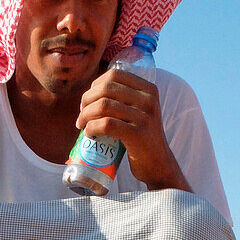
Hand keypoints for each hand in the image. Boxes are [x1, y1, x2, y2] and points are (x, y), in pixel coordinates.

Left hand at [76, 68, 190, 190]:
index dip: (95, 86)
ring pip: (104, 106)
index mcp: (148, 89)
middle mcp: (148, 100)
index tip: (88, 101)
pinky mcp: (137, 135)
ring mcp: (144, 117)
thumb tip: (90, 93)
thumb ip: (124, 99)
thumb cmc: (141, 138)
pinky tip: (88, 134)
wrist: (158, 164)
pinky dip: (91, 128)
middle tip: (81, 115)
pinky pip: (106, 124)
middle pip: (106, 89)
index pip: (114, 75)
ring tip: (81, 125)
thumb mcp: (140, 112)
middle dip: (86, 101)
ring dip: (85, 115)